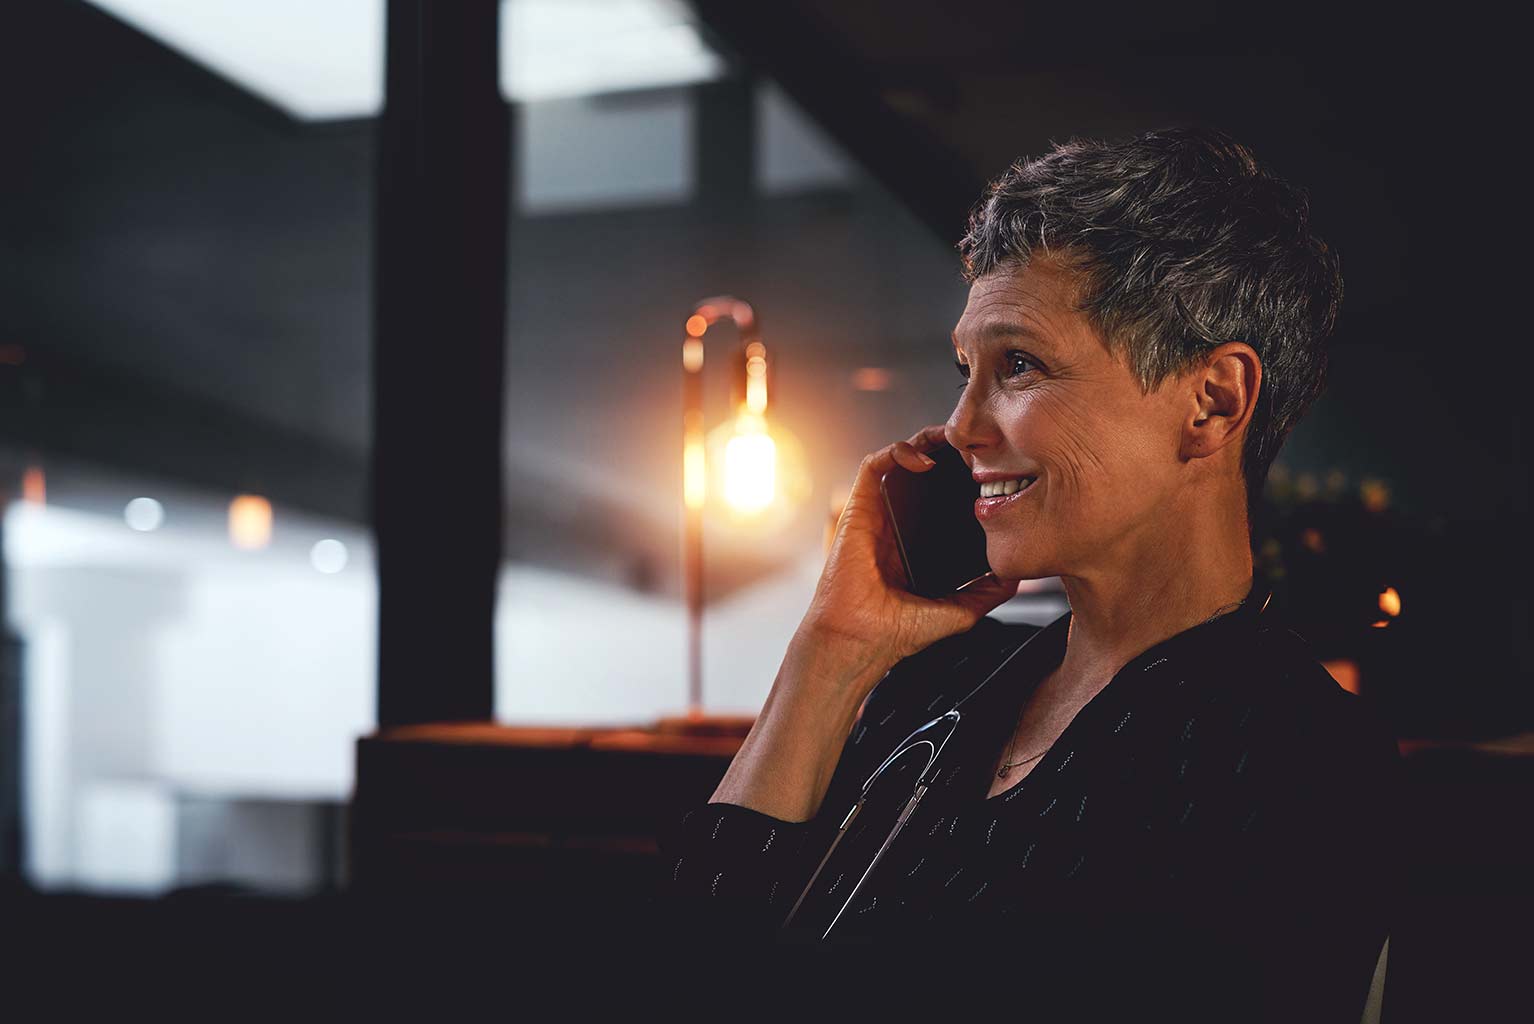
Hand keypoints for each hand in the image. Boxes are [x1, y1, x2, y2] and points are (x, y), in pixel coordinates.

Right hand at [800, 423, 1021, 683]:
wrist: (860, 640)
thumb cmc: (895, 633)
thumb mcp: (959, 611)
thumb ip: (988, 592)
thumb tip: (1016, 573)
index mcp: (918, 542)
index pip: (942, 495)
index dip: (964, 476)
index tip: (990, 470)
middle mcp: (898, 522)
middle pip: (925, 470)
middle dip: (949, 449)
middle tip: (975, 447)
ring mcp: (878, 513)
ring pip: (900, 458)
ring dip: (925, 441)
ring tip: (952, 441)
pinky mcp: (859, 508)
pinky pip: (874, 465)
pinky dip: (897, 451)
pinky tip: (923, 460)